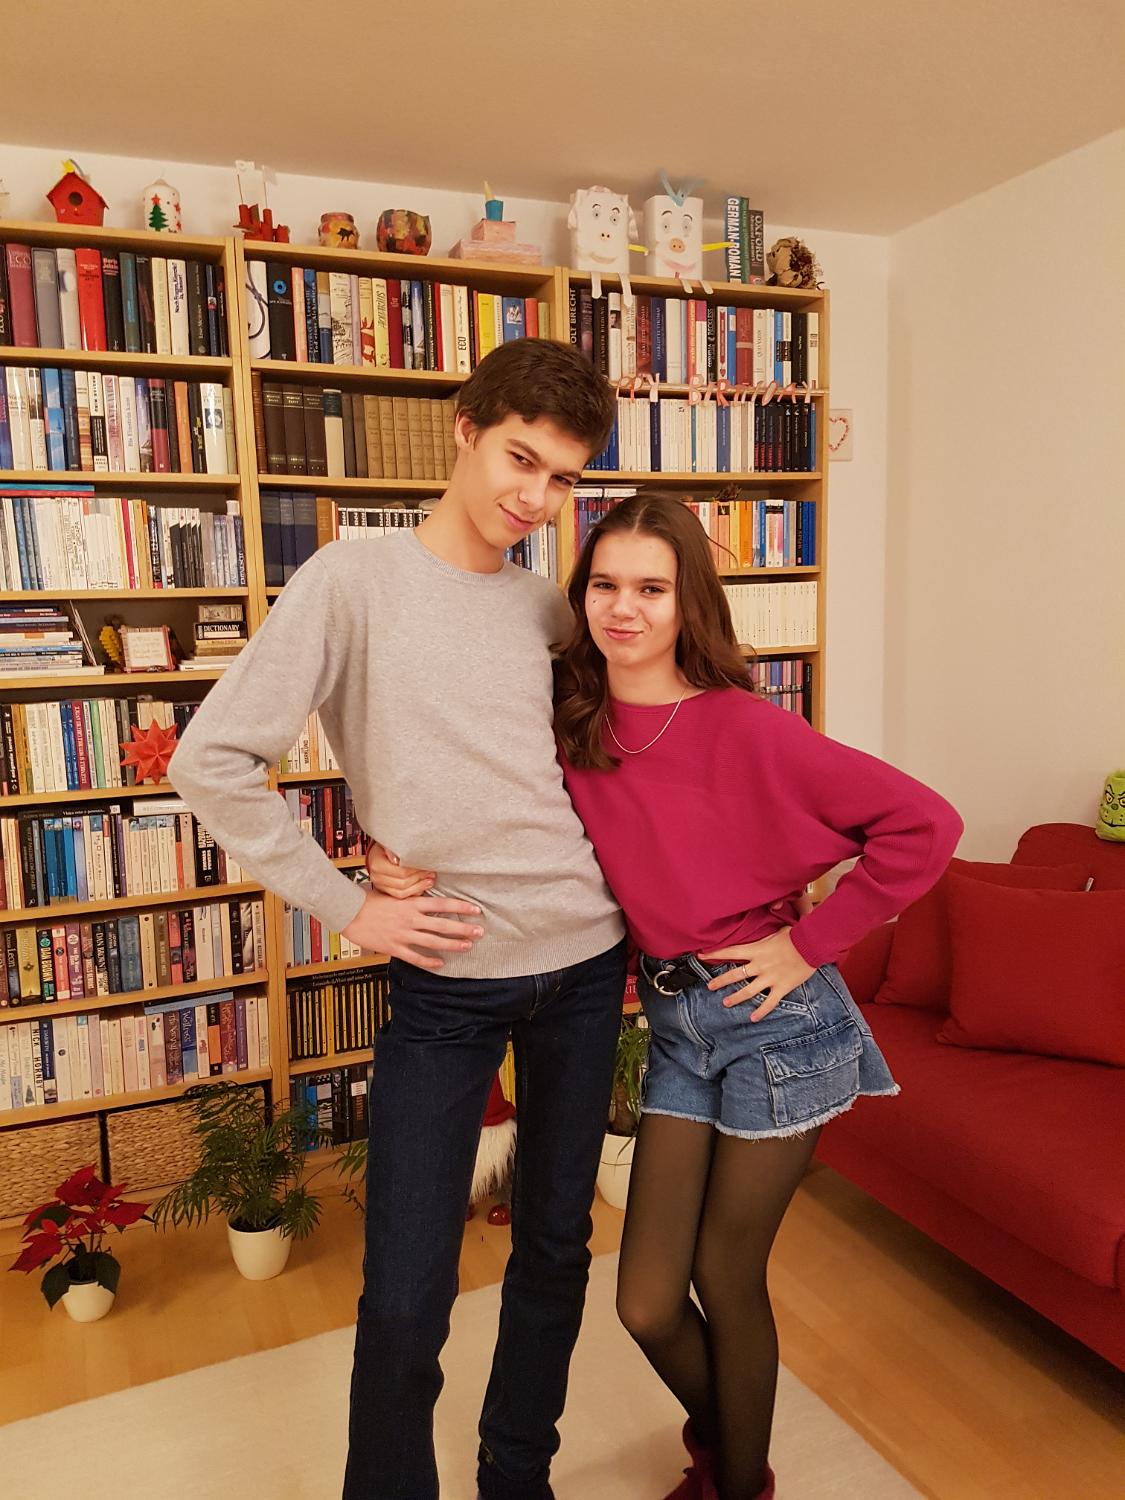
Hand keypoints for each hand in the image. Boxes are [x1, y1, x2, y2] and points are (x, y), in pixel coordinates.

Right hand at [342, 887, 483, 971]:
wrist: (348, 912)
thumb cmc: (368, 899)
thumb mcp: (392, 892)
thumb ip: (410, 894)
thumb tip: (427, 888)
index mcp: (411, 903)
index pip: (442, 905)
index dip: (461, 907)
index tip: (475, 910)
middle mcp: (410, 919)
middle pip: (442, 925)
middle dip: (463, 929)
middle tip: (479, 932)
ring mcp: (403, 934)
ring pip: (433, 942)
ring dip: (452, 945)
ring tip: (467, 946)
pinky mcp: (394, 947)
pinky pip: (415, 957)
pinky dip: (429, 961)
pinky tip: (440, 964)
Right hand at [365, 839, 433, 898]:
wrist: (377, 854)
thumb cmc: (387, 846)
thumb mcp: (390, 843)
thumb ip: (393, 849)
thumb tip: (397, 860)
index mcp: (378, 864)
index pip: (402, 872)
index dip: (417, 871)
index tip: (427, 866)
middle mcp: (377, 877)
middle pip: (402, 883)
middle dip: (419, 879)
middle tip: (431, 874)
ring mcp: (380, 886)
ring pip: (402, 893)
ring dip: (418, 887)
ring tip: (430, 881)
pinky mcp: (386, 891)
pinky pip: (401, 896)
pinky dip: (413, 892)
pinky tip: (422, 887)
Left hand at [699, 929, 815, 1021]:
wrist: (811, 944)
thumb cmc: (795, 935)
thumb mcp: (775, 931)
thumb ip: (764, 936)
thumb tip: (758, 931)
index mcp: (756, 950)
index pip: (730, 952)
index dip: (714, 954)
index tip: (700, 955)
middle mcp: (759, 965)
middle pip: (735, 975)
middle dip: (720, 981)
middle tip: (709, 986)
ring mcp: (770, 978)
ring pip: (748, 991)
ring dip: (736, 998)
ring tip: (725, 1003)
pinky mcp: (781, 987)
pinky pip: (769, 1003)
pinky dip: (761, 1011)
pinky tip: (753, 1018)